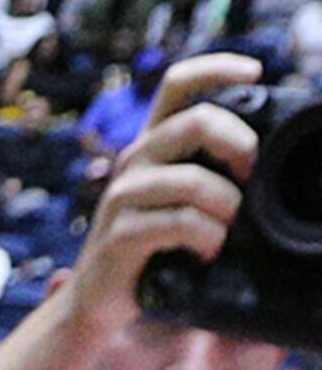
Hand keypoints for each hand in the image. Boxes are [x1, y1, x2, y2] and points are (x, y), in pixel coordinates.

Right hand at [58, 52, 262, 336]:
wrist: (102, 303)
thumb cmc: (158, 250)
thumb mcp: (188, 200)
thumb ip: (215, 172)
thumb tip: (267, 156)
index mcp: (154, 144)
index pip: (178, 84)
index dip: (218, 67)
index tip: (256, 74)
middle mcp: (134, 160)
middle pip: (196, 121)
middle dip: (240, 145)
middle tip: (250, 176)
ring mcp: (122, 196)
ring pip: (191, 180)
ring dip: (225, 207)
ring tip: (226, 230)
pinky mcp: (118, 234)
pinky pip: (180, 223)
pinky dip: (206, 238)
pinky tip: (206, 252)